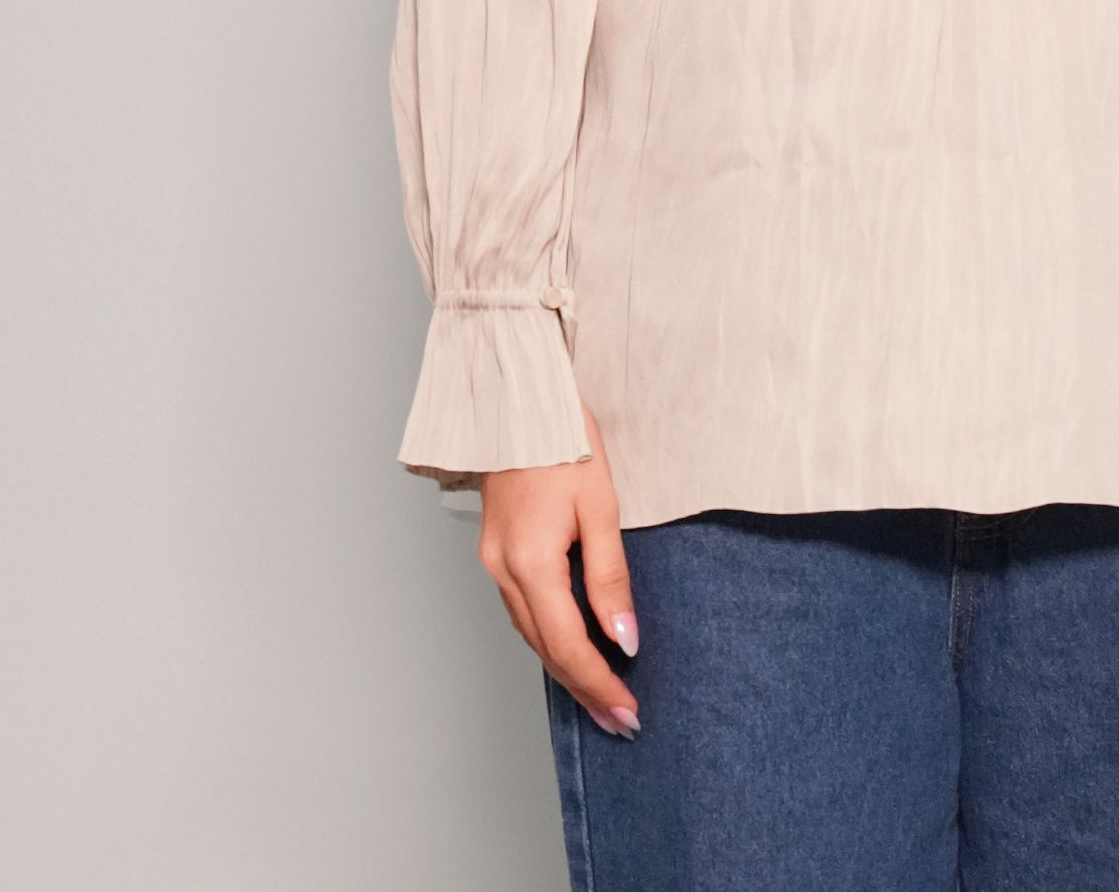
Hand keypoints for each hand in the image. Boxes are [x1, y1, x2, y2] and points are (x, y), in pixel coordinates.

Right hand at [478, 403, 642, 738]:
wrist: (518, 397)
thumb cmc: (564, 439)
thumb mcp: (600, 504)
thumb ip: (609, 576)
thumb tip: (623, 639)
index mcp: (531, 560)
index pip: (567, 644)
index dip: (597, 684)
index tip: (627, 713)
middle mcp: (503, 568)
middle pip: (544, 647)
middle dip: (583, 688)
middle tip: (620, 720)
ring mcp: (492, 559)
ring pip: (529, 631)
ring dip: (565, 665)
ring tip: (602, 693)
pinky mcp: (494, 547)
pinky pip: (521, 607)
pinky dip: (548, 634)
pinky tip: (570, 643)